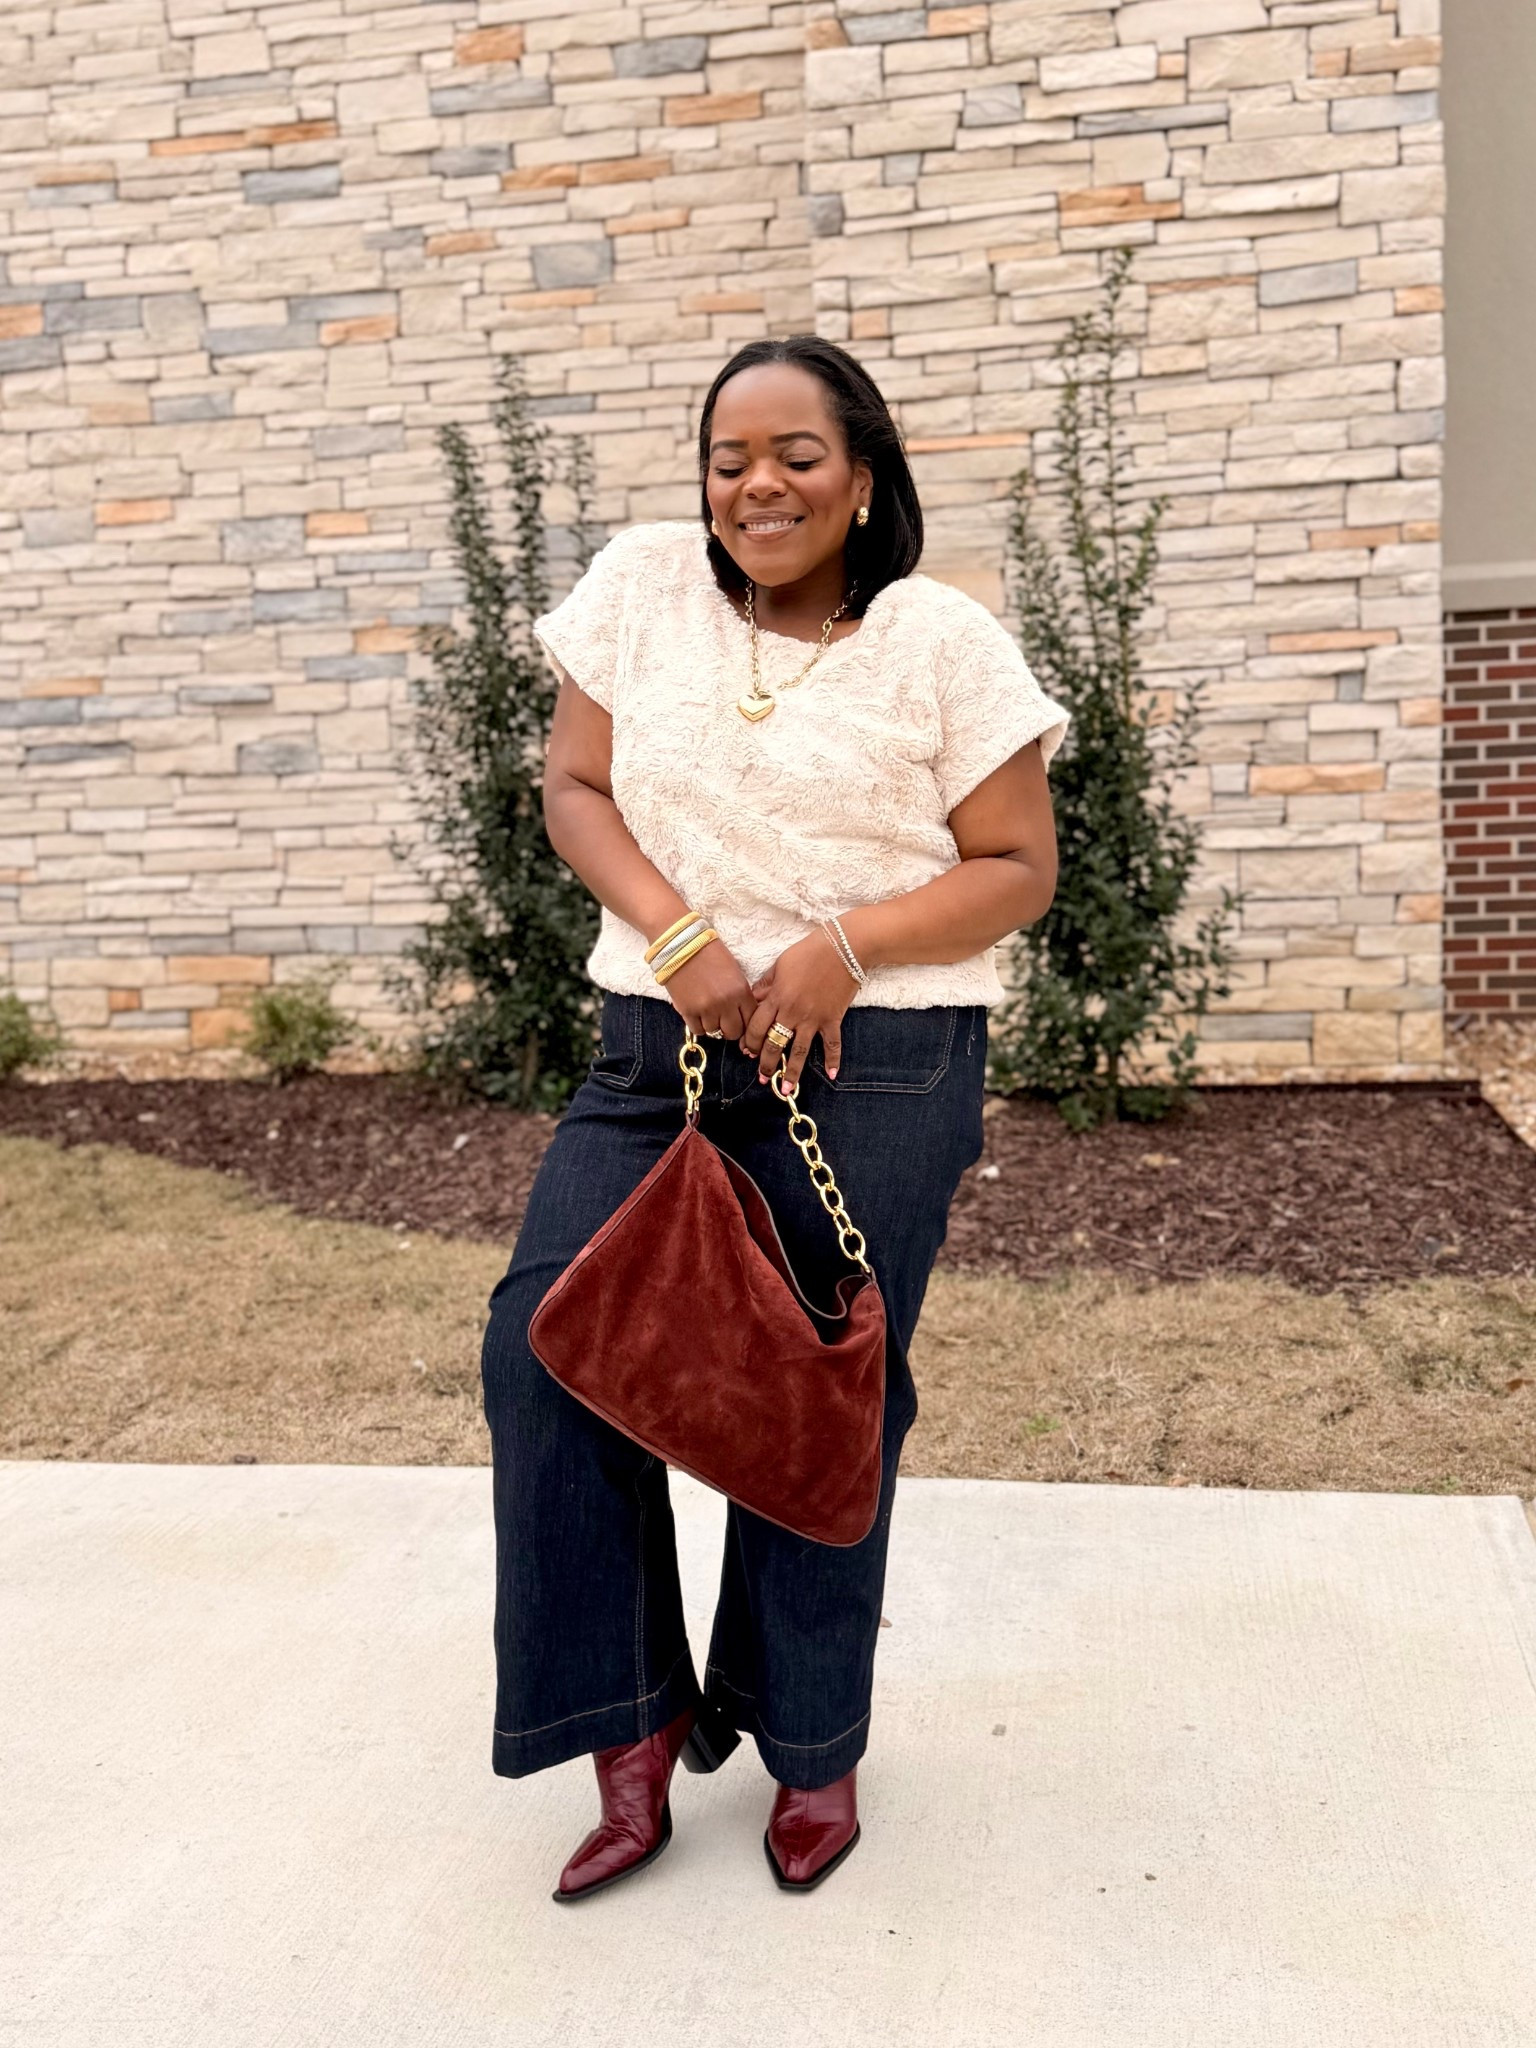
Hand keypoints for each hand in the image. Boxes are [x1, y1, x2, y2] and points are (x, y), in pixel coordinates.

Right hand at [658, 937, 758, 1041]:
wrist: (681, 944)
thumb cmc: (709, 953)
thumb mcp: (734, 971)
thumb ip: (740, 994)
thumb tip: (742, 1015)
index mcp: (740, 990)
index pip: (751, 1020)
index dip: (746, 1022)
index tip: (740, 1020)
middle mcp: (726, 1003)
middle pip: (734, 1032)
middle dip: (731, 1028)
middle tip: (725, 1020)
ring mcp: (706, 1008)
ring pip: (715, 1033)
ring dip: (713, 1025)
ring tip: (708, 1012)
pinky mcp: (687, 1010)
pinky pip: (698, 1030)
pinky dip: (699, 1025)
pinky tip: (698, 1014)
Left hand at [741, 930, 858, 1089]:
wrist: (844, 948)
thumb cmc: (810, 951)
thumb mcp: (780, 964)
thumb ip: (765, 984)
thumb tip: (752, 999)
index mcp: (777, 998)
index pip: (757, 1026)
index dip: (750, 1041)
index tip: (747, 1052)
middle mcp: (793, 1013)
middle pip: (775, 1043)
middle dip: (766, 1063)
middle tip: (762, 1077)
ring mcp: (814, 1018)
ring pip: (800, 1051)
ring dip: (792, 1072)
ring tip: (786, 1089)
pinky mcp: (833, 1019)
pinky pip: (832, 1044)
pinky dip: (834, 1060)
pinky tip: (832, 1076)